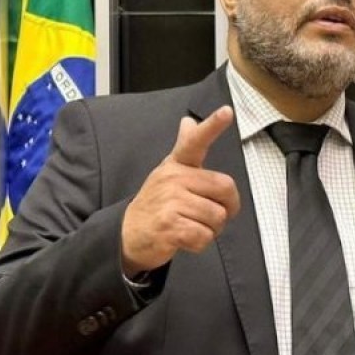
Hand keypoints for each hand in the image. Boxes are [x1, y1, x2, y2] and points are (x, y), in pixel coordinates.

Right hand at [121, 106, 239, 276]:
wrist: (127, 234)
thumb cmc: (156, 202)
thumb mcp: (168, 171)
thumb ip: (184, 147)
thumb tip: (189, 120)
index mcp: (177, 165)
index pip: (195, 141)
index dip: (213, 126)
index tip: (227, 111)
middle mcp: (173, 179)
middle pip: (225, 189)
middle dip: (226, 208)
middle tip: (210, 214)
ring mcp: (170, 202)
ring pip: (217, 217)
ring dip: (211, 229)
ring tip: (191, 226)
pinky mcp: (169, 226)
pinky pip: (204, 236)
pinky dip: (200, 243)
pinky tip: (185, 238)